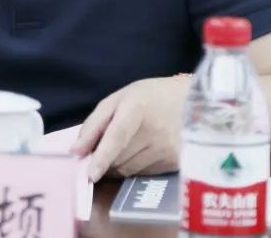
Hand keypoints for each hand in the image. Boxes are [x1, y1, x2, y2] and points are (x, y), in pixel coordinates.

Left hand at [71, 75, 190, 181]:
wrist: (195, 101)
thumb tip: (75, 152)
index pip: (117, 136)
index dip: (103, 156)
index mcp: (137, 108)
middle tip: (104, 149)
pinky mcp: (175, 163)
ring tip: (126, 147)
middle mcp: (155, 131)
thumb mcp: (119, 99)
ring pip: (130, 170)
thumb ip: (94, 124)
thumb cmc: (151, 97)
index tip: (91, 175)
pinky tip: (141, 152)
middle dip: (105, 160)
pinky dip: (135, 167)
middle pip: (119, 159)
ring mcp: (168, 149)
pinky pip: (144, 174)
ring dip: (119, 166)